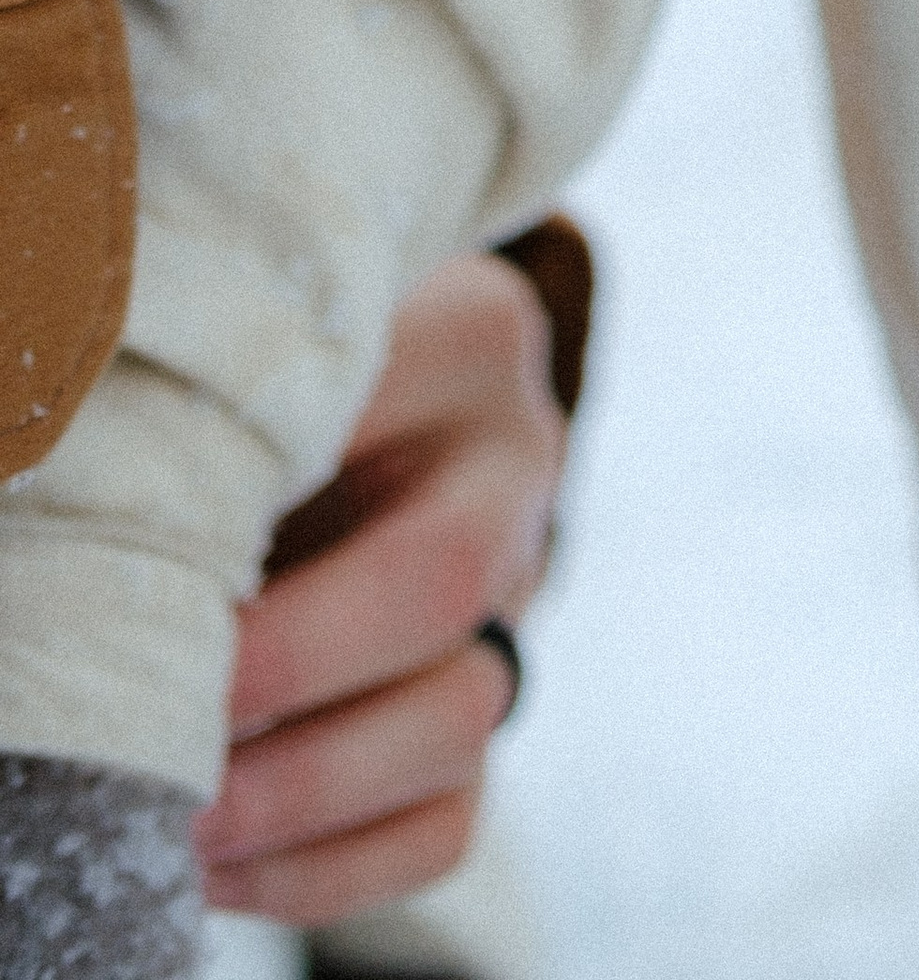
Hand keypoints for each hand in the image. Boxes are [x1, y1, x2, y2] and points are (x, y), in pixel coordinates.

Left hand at [195, 250, 566, 926]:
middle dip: (291, 675)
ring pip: (458, 727)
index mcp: (469, 343)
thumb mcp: (274, 342)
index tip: (168, 596)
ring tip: (179, 819)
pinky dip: (326, 871)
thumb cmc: (288, 362)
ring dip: (303, 795)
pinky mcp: (480, 716)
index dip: (280, 538)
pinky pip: (441, 827)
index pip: (390, 427)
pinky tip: (217, 865)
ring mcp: (514, 606)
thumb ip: (229, 399)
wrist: (380, 399)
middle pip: (444, 590)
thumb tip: (108, 494)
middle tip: (166, 718)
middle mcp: (516, 474)